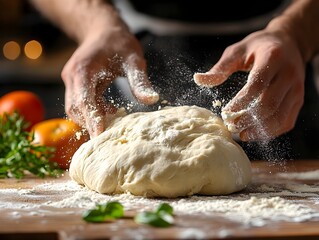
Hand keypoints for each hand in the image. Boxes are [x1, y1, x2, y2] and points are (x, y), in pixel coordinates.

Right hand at [61, 21, 158, 137]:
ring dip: (91, 118)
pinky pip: (80, 103)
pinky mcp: (76, 84)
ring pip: (75, 108)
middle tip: (109, 136)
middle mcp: (72, 77)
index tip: (99, 136)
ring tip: (113, 117)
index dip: (91, 118)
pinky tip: (110, 110)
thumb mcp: (133, 59)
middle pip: (75, 108)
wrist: (103, 29)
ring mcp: (72, 81)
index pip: (84, 99)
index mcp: (83, 69)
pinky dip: (93, 111)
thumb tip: (152, 100)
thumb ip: (140, 80)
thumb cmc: (118, 42)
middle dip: (90, 123)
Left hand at [194, 28, 304, 140]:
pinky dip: (271, 131)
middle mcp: (289, 74)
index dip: (240, 102)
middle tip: (232, 126)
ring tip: (242, 134)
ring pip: (280, 116)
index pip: (257, 85)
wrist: (289, 43)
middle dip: (248, 118)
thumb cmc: (258, 47)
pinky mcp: (299, 100)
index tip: (226, 112)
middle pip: (269, 104)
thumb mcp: (237, 51)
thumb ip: (220, 68)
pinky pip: (287, 121)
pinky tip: (255, 133)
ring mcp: (297, 89)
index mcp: (272, 58)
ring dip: (260, 129)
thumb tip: (198, 79)